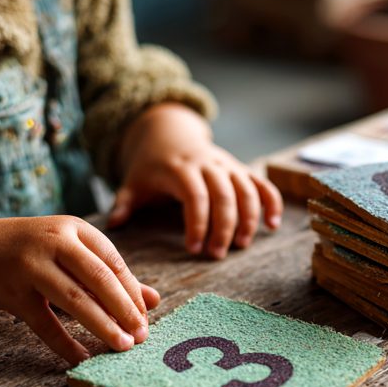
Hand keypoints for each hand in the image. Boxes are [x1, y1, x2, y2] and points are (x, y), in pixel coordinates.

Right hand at [0, 216, 159, 365]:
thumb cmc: (28, 250)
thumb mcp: (69, 251)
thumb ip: (110, 273)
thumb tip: (155, 300)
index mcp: (73, 228)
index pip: (114, 262)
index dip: (133, 293)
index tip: (146, 318)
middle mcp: (53, 242)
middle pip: (99, 280)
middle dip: (125, 310)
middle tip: (142, 336)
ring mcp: (30, 266)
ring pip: (74, 300)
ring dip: (102, 326)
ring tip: (122, 346)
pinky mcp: (11, 292)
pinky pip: (44, 323)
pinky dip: (64, 343)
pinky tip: (82, 357)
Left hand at [108, 103, 283, 258]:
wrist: (168, 131)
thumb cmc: (150, 164)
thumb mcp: (133, 181)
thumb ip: (125, 202)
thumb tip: (114, 224)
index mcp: (180, 168)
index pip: (195, 196)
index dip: (197, 223)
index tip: (193, 248)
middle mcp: (208, 164)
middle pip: (224, 194)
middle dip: (224, 226)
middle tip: (216, 255)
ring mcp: (227, 165)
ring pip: (246, 189)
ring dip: (248, 218)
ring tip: (241, 245)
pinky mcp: (239, 168)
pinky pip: (261, 183)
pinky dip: (271, 203)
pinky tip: (273, 226)